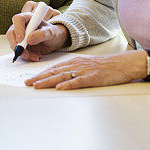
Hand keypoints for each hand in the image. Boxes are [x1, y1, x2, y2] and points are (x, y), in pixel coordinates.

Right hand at [5, 1, 64, 60]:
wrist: (55, 41)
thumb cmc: (53, 33)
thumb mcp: (51, 33)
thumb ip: (41, 34)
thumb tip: (29, 39)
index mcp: (29, 18)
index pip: (18, 19)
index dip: (18, 28)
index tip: (22, 39)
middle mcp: (22, 26)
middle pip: (11, 33)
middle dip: (16, 45)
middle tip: (25, 53)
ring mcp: (20, 36)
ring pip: (13, 44)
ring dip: (23, 53)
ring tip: (36, 56)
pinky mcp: (21, 45)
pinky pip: (19, 51)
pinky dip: (26, 56)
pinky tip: (36, 56)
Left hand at [24, 50, 147, 89]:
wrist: (122, 64)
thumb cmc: (105, 66)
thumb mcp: (85, 64)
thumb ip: (73, 69)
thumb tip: (60, 77)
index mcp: (74, 62)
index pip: (53, 69)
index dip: (40, 74)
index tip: (30, 79)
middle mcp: (76, 65)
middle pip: (54, 72)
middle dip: (39, 78)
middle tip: (26, 83)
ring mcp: (84, 71)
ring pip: (62, 76)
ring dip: (48, 81)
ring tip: (37, 85)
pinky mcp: (93, 78)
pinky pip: (79, 81)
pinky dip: (68, 85)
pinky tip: (60, 88)